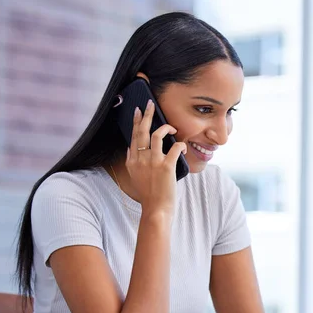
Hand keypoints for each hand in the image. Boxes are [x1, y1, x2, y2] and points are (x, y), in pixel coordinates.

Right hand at [126, 100, 186, 214]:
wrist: (156, 209)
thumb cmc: (148, 195)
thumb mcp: (134, 177)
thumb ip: (131, 162)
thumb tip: (130, 148)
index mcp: (132, 161)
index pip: (133, 136)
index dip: (136, 121)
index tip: (138, 111)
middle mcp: (140, 158)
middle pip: (142, 130)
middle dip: (147, 114)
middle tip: (150, 103)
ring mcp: (153, 162)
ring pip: (157, 135)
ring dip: (166, 127)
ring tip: (172, 128)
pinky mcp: (166, 166)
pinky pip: (174, 147)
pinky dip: (180, 145)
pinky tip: (182, 148)